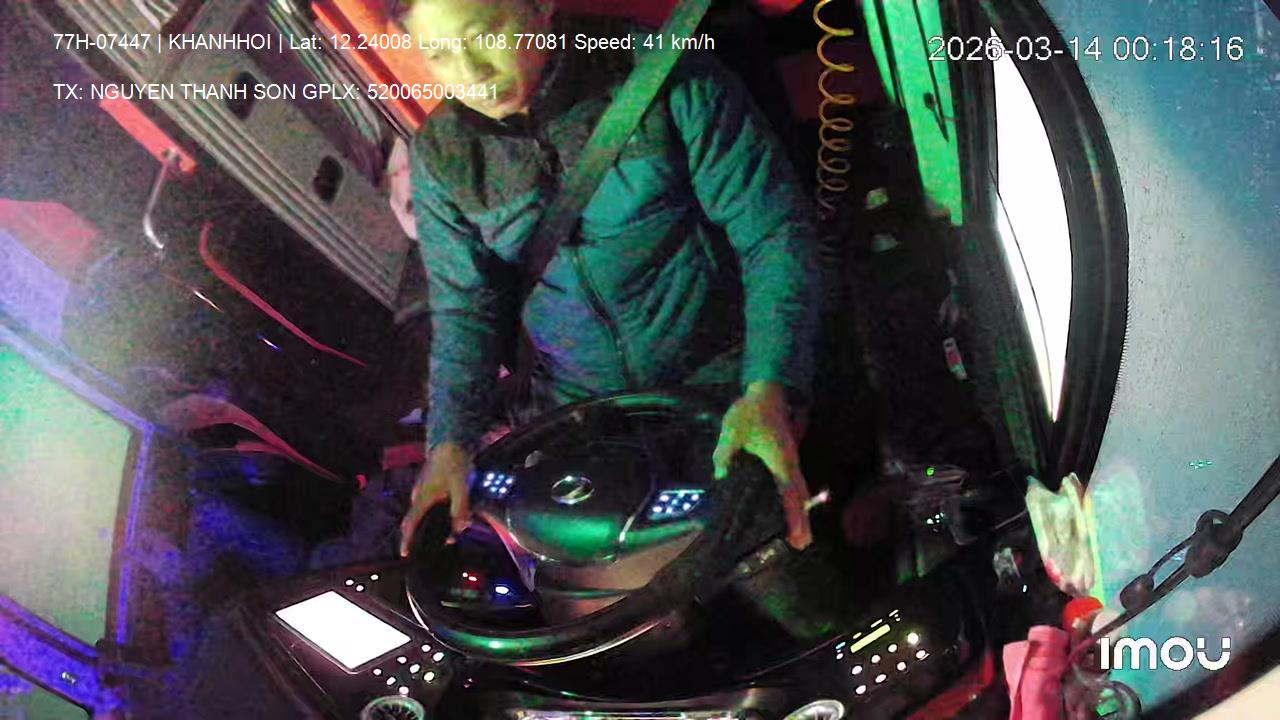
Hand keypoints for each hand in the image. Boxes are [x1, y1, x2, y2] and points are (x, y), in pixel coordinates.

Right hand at [399, 441, 472, 556]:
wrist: (449, 441)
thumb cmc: (453, 463)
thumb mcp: (460, 487)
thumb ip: (460, 508)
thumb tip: (461, 527)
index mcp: (422, 498)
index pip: (410, 523)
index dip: (406, 540)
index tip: (405, 553)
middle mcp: (418, 495)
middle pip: (418, 521)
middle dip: (429, 533)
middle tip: (447, 539)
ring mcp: (422, 490)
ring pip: (426, 512)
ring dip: (437, 522)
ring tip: (455, 525)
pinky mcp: (428, 486)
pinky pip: (430, 504)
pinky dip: (438, 512)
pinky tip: (453, 511)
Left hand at [712, 381, 812, 549]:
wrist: (769, 389)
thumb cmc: (752, 411)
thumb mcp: (732, 431)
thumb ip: (725, 454)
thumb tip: (721, 474)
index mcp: (780, 462)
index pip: (789, 495)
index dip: (794, 517)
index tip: (798, 538)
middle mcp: (790, 464)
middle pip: (799, 497)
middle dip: (801, 520)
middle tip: (801, 545)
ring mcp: (791, 460)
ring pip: (799, 490)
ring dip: (799, 510)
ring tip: (798, 533)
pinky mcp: (787, 456)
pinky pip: (793, 482)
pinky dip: (794, 497)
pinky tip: (788, 505)